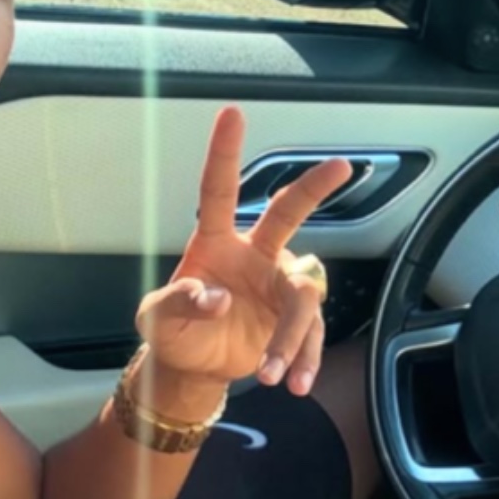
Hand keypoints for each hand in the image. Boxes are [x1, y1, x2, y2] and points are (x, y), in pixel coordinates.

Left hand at [135, 106, 352, 397]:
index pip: (218, 191)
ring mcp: (277, 286)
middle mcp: (254, 255)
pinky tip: (296, 384)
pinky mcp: (292, 320)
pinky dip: (304, 360)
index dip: (225, 154)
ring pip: (303, 296)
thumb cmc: (174, 330)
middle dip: (314, 188)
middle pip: (287, 214)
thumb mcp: (157, 318)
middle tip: (341, 165)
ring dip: (292, 337)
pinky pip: (310, 335)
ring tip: (272, 375)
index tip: (232, 114)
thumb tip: (213, 298)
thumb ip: (177, 303)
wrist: (193, 367)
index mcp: (215, 243)